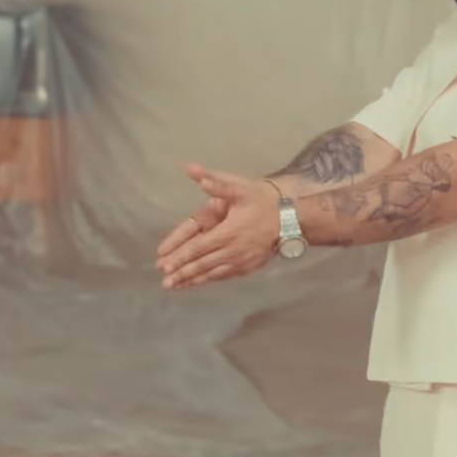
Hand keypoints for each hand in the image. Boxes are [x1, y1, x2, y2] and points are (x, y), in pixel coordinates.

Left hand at [156, 164, 282, 289]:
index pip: (199, 246)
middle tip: (164, 282)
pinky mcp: (248, 267)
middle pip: (202, 263)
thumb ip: (215, 182)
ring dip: (192, 280)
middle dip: (182, 272)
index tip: (164, 264)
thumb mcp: (240, 188)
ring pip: (212, 273)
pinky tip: (198, 283)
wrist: (292, 220)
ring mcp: (241, 261)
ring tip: (174, 286)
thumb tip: (190, 169)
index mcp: (228, 231)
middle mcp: (233, 250)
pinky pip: (224, 276)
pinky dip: (209, 280)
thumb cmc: (263, 202)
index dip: (180, 256)